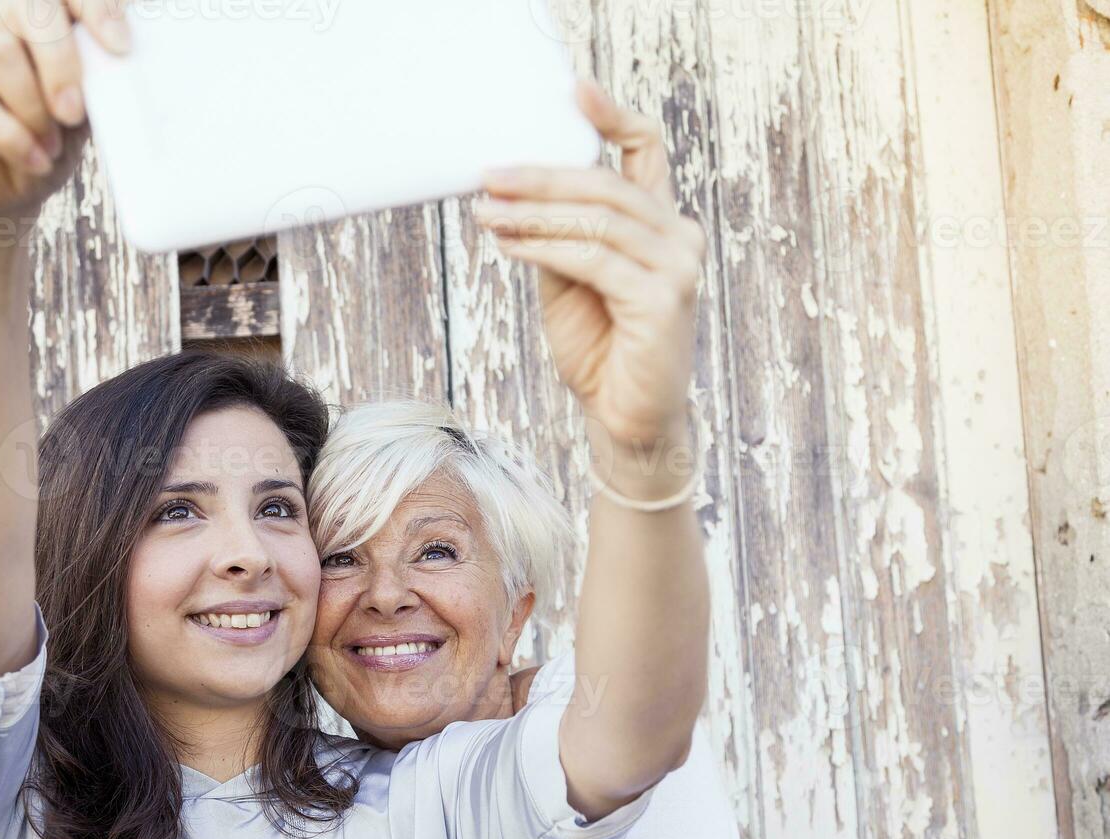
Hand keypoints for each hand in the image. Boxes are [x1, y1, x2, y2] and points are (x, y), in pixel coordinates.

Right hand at [0, 0, 132, 234]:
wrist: (1, 207)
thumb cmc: (44, 154)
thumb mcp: (84, 120)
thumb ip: (97, 85)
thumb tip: (122, 65)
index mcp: (38, 30)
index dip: (94, 5)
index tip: (121, 47)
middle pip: (26, 5)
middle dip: (60, 59)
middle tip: (74, 113)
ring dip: (33, 109)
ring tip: (50, 148)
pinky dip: (8, 134)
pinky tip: (32, 159)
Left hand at [472, 80, 704, 460]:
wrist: (625, 420)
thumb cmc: (601, 351)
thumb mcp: (570, 282)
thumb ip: (557, 237)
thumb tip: (511, 196)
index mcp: (662, 224)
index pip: (646, 152)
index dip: (612, 116)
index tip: (573, 90)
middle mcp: (680, 237)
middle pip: (605, 184)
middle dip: (540, 177)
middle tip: (488, 175)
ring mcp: (677, 268)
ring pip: (596, 220)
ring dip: (532, 213)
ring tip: (486, 212)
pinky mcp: (662, 301)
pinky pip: (592, 260)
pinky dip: (543, 247)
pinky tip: (508, 243)